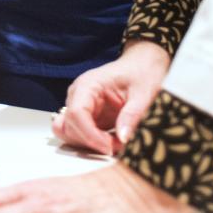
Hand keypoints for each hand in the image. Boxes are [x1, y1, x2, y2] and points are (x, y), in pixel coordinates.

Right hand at [51, 41, 168, 154]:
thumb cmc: (141, 73)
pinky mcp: (86, 116)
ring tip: (115, 143)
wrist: (141, 65)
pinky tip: (110, 141)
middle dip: (92, 142)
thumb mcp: (144, 93)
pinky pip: (79, 134)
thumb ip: (132, 115)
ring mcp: (79, 105)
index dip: (90, 135)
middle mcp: (78, 95)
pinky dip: (91, 142)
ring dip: (89, 144)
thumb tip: (123, 138)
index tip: (110, 147)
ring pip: (69, 132)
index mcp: (88, 85)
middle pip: (69, 126)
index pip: (76, 113)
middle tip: (118, 146)